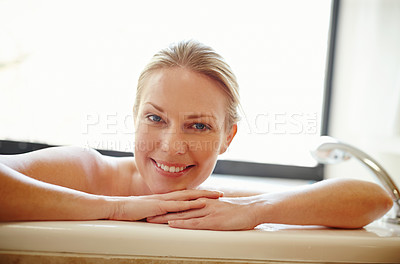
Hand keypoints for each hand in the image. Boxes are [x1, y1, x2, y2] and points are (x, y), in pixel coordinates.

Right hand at [108, 189, 222, 220]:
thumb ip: (158, 213)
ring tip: (217, 196)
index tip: (212, 193)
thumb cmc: (130, 211)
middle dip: (207, 192)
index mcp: (165, 199)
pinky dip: (191, 204)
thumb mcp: (148, 212)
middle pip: (191, 193)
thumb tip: (166, 217)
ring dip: (203, 196)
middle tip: (221, 192)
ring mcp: (164, 201)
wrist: (116, 208)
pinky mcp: (159, 207)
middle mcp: (167, 197)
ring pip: (188, 197)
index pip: (185, 195)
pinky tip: (201, 204)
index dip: (199, 193)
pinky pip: (178, 205)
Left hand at [147, 196, 263, 229]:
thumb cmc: (236, 210)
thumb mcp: (218, 208)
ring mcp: (207, 212)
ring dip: (166, 217)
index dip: (166, 207)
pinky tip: (173, 224)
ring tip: (152, 219)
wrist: (251, 208)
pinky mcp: (213, 220)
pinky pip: (195, 222)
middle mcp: (202, 204)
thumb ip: (206, 209)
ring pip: (182, 215)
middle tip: (146, 214)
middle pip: (177, 208)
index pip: (180, 204)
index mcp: (202, 201)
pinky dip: (183, 223)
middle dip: (160, 212)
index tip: (153, 209)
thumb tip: (197, 213)